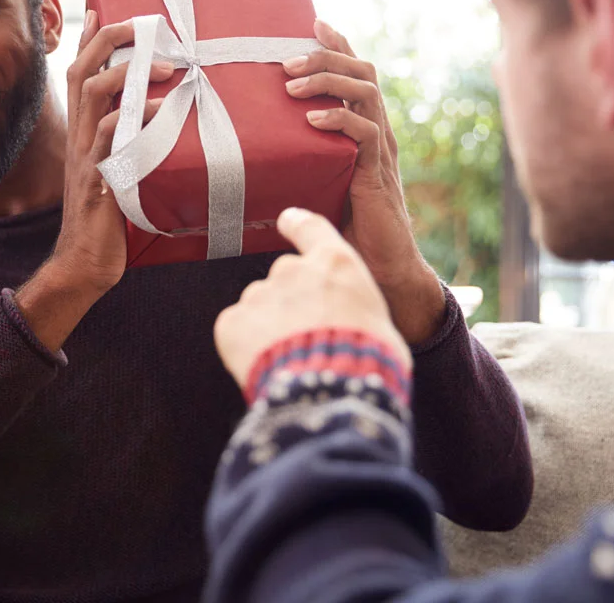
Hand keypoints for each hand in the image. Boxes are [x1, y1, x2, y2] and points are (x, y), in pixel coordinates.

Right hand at [47, 11, 171, 294]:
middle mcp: (79, 138)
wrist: (84, 264)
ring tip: (165, 65)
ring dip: (128, 72)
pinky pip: (113, 136)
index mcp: (82, 134)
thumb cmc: (107, 222)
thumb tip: (154, 125)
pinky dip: (137, 117)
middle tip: (142, 23)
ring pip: (93, 95)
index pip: (78, 76)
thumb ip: (127, 146)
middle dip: (107, 40)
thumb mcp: (116, 172)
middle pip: (81, 72)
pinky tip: (163, 109)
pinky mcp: (99, 177)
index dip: (87, 43)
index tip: (101, 11)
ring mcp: (86, 156)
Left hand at [215, 207, 410, 390]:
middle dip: (292, 301)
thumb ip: (354, 306)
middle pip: (286, 277)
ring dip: (270, 326)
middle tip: (307, 337)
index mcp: (335, 263)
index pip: (310, 228)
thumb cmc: (368, 362)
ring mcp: (260, 293)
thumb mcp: (381, 323)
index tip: (287, 220)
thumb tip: (353, 320)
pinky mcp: (233, 322)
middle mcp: (293, 270)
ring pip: (260, 305)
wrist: (330, 392)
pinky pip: (237, 329)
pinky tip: (266, 365)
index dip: (297, 224)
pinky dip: (246, 346)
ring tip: (289, 359)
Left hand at [283, 20, 445, 343]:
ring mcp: (381, 151)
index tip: (314, 21)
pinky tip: (312, 119)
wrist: (381, 268)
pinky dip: (338, 120)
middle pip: (362, 72)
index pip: (356, 74)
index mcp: (364, 128)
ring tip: (292, 84)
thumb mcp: (316, 181)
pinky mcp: (377, 174)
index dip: (339, 45)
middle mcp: (377, 132)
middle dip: (326, 56)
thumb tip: (252, 150)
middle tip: (286, 59)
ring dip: (327, 81)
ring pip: (365, 93)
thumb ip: (298, 160)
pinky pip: (364, 134)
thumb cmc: (345, 228)